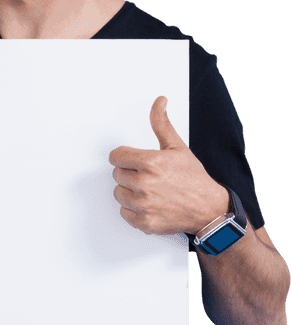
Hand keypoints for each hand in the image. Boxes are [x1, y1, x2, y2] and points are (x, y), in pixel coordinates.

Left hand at [109, 96, 229, 235]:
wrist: (208, 208)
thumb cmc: (194, 179)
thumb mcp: (178, 147)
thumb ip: (162, 124)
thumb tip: (159, 102)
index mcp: (151, 163)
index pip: (116, 156)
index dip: (125, 157)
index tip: (133, 161)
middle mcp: (145, 184)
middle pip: (116, 175)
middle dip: (129, 173)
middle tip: (148, 176)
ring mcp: (143, 205)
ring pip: (118, 194)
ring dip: (129, 191)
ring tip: (149, 190)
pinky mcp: (143, 222)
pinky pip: (124, 212)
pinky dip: (133, 210)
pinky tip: (149, 204)